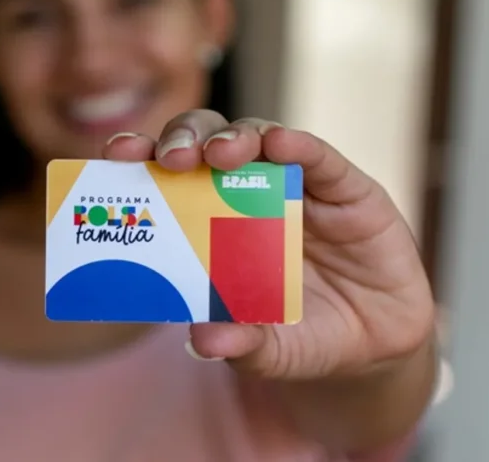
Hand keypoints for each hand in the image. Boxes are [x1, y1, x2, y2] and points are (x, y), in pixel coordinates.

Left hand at [103, 109, 435, 380]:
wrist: (373, 349)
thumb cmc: (303, 336)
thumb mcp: (270, 350)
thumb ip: (240, 344)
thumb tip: (202, 340)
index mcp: (211, 222)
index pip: (169, 177)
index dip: (142, 160)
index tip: (115, 156)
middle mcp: (248, 192)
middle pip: (206, 143)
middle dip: (183, 140)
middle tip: (170, 159)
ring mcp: (297, 186)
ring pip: (258, 138)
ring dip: (236, 138)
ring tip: (221, 153)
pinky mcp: (347, 189)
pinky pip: (321, 158)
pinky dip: (300, 146)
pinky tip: (282, 143)